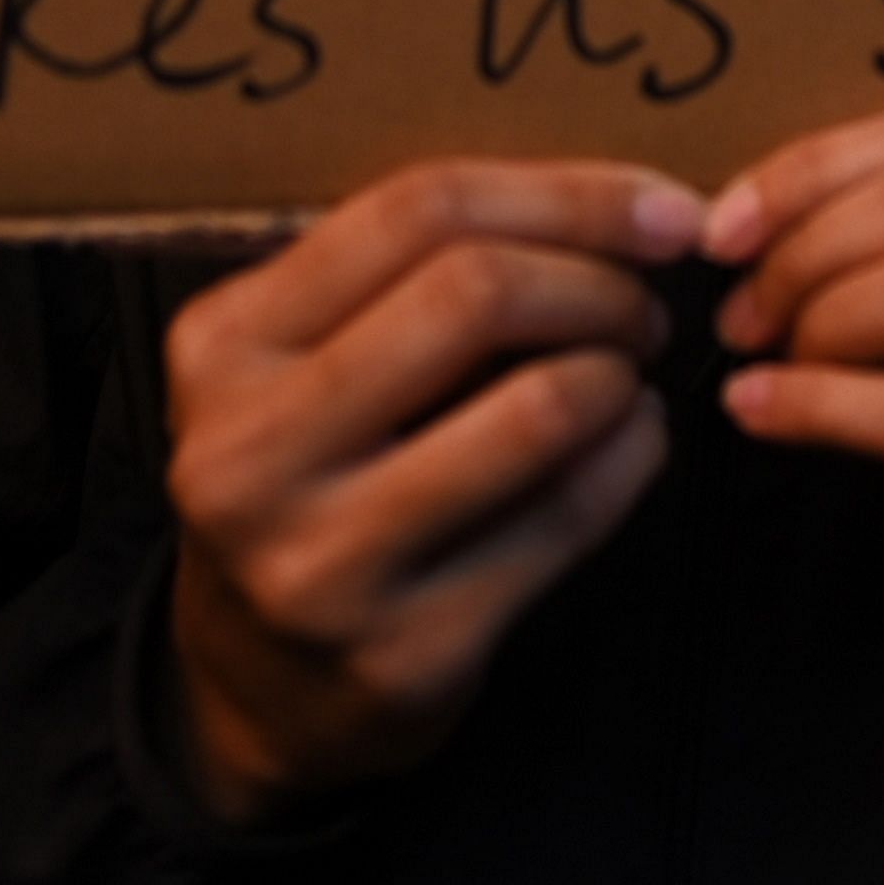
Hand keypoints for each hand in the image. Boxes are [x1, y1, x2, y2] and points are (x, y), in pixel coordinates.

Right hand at [163, 159, 696, 823]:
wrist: (258, 689)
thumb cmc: (310, 481)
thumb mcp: (297, 363)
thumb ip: (403, 278)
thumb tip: (610, 204)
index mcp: (223, 346)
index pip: (417, 211)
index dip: (566, 195)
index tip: (660, 208)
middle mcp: (251, 453)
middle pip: (476, 293)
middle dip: (600, 281)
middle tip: (643, 303)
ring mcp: (324, 563)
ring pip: (539, 408)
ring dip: (620, 373)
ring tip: (628, 373)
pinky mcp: (408, 652)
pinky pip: (566, 519)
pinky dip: (631, 458)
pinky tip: (632, 441)